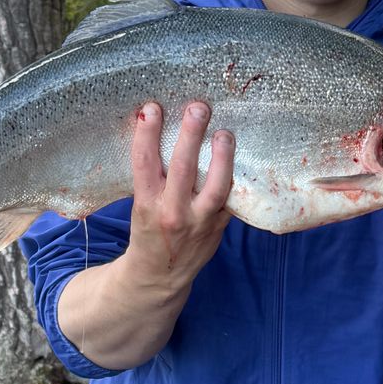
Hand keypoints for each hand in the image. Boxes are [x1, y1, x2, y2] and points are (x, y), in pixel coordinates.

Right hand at [122, 98, 234, 292]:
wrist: (160, 276)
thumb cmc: (148, 231)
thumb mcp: (141, 204)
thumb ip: (154, 176)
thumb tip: (167, 131)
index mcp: (146, 203)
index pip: (144, 162)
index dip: (147, 133)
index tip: (151, 108)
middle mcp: (172, 212)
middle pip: (182, 168)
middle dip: (190, 135)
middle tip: (198, 107)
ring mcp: (199, 222)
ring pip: (215, 187)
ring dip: (222, 157)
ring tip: (225, 133)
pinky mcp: (218, 228)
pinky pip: (231, 200)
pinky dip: (236, 179)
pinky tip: (242, 157)